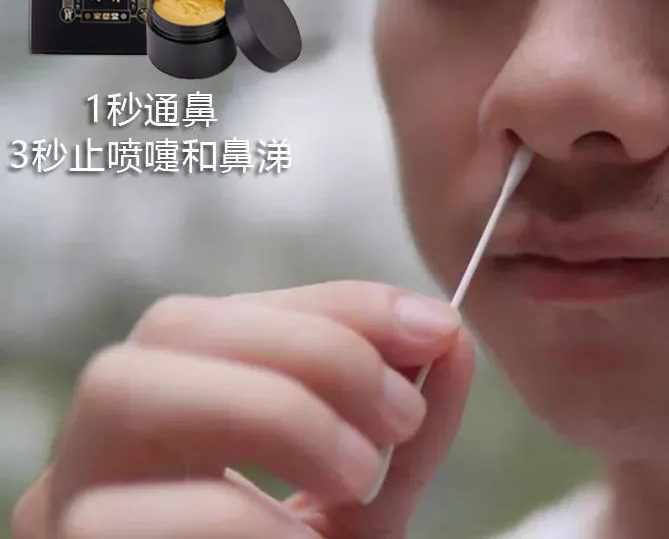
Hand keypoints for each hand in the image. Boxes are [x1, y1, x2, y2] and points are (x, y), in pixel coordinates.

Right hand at [11, 281, 474, 538]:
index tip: (438, 327)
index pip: (235, 311)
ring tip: (360, 478)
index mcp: (172, 411)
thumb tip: (447, 337)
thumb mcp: (363, 500)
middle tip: (399, 417)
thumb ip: (398, 424)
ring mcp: (68, 506)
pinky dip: (237, 516)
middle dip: (312, 351)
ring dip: (276, 412)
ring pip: (127, 389)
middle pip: (173, 326)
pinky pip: (123, 514)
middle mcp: (104, 448)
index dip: (341, 305)